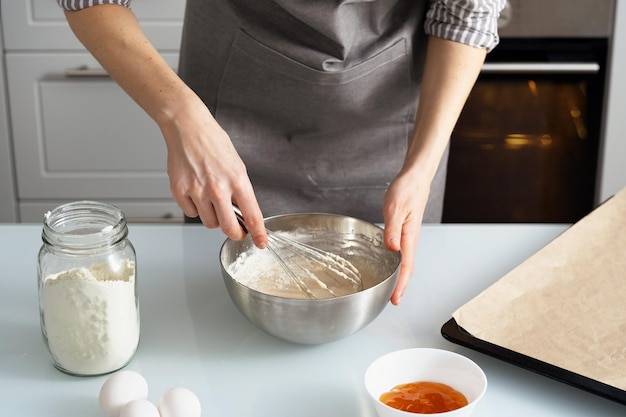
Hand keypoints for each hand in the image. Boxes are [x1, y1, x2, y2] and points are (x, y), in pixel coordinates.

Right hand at [161, 95, 267, 248]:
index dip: (258, 234)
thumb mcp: (237, 166)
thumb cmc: (214, 143)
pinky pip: (191, 213)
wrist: (188, 128)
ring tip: (212, 200)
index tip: (261, 242)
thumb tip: (243, 213)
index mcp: (237, 180)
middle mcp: (218, 188)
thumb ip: (240, 191)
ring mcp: (197, 190)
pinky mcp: (179, 191)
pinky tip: (196, 192)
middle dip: (235, 233)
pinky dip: (195, 208)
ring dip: (214, 218)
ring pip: (209, 223)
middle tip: (236, 230)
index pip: (252, 215)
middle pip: (229, 228)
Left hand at [382, 171, 429, 304]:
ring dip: (398, 277)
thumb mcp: (396, 207)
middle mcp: (409, 240)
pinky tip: (388, 266)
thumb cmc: (406, 190)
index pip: (406, 267)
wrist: (415, 179)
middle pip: (406, 269)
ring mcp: (406, 236)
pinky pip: (399, 253)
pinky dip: (394, 264)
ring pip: (403, 262)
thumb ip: (393, 228)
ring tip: (389, 290)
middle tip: (391, 301)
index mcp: (409, 237)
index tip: (395, 299)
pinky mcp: (402, 232)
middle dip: (400, 286)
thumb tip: (392, 248)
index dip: (401, 284)